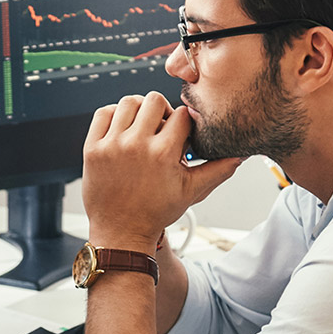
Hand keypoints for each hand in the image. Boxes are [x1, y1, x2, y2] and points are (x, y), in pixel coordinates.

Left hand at [82, 92, 241, 251]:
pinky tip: (122, 129)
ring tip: (142, 127)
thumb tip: (240, 154)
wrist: (121, 232)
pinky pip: (103, 114)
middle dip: (162, 111)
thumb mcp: (191, 191)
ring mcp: (111, 145)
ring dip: (138, 110)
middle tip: (162, 128)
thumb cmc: (156, 213)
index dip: (185, 122)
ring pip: (128, 102)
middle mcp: (136, 145)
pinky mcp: (92, 149)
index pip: (181, 115)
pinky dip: (114, 115)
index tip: (181, 134)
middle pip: (154, 100)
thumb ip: (217, 170)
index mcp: (162, 154)